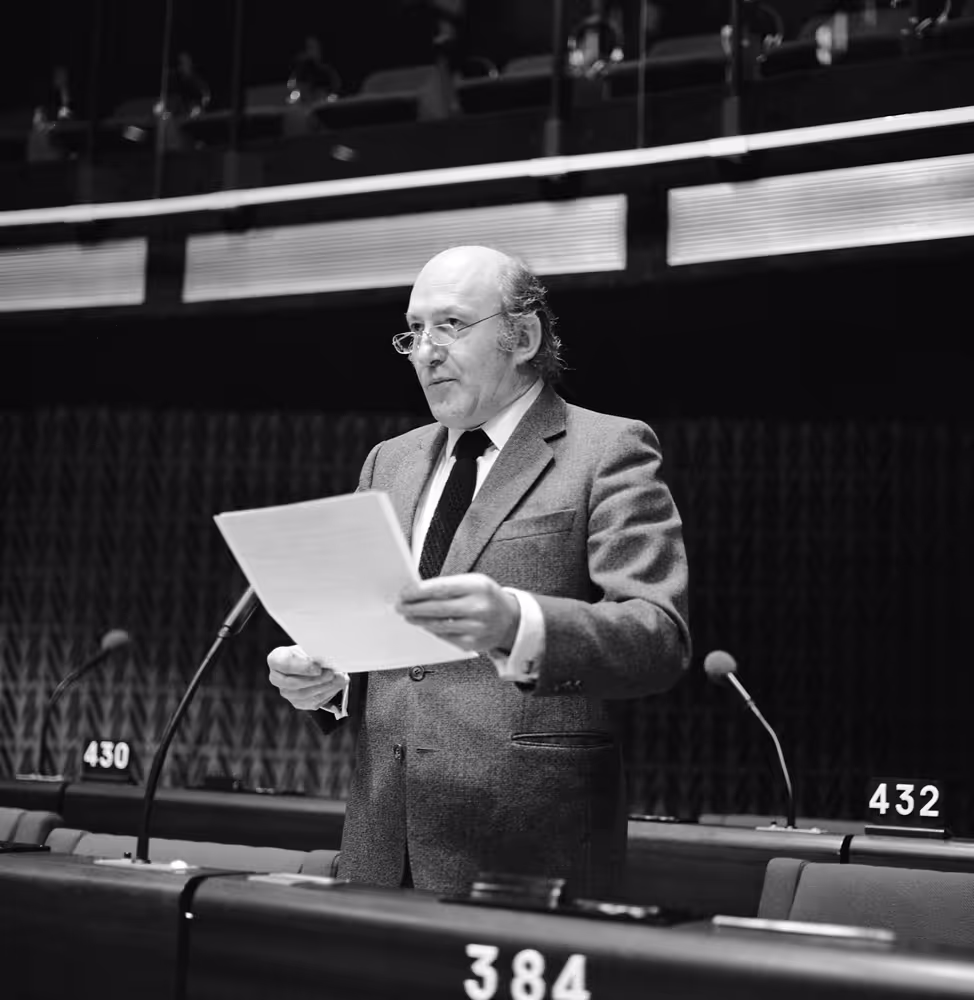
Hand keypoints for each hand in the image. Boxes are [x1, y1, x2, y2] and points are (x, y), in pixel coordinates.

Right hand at [267, 645, 346, 709]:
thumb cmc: (309, 653)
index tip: (318, 667)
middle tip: (331, 674)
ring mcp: (286, 692)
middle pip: (292, 683)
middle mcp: (276, 678)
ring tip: (337, 679)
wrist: (311, 663)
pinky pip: (311, 702)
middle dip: (315, 679)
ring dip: (323, 687)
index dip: (302, 667)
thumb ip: (316, 654)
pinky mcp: (297, 702)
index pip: (283, 663)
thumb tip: (329, 662)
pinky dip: (326, 694)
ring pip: (302, 694)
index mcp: (276, 659)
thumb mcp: (311, 647)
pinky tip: (336, 686)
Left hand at [396, 573, 520, 653]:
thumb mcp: (473, 582)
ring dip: (419, 620)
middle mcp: (478, 607)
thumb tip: (417, 591)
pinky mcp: (473, 644)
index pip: (440, 588)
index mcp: (477, 586)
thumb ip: (448, 585)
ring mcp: (476, 628)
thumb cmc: (487, 598)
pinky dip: (432, 630)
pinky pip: (445, 637)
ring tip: (409, 615)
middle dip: (414, 607)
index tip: (404, 593)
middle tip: (401, 606)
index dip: (418, 592)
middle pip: (437, 608)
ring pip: (438, 625)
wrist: (511, 620)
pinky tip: (426, 625)